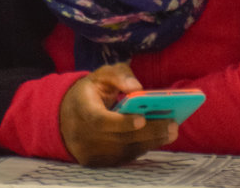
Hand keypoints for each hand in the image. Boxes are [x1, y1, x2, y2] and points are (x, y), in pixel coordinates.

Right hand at [59, 64, 177, 166]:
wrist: (67, 118)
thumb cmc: (90, 93)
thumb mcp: (100, 76)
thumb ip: (119, 75)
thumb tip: (138, 87)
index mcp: (82, 109)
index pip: (101, 121)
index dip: (121, 122)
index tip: (142, 118)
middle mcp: (85, 135)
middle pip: (120, 139)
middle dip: (148, 132)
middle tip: (173, 125)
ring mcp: (92, 153)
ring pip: (125, 151)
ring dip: (151, 142)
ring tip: (172, 131)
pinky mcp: (100, 163)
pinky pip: (125, 157)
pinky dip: (142, 147)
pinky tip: (157, 137)